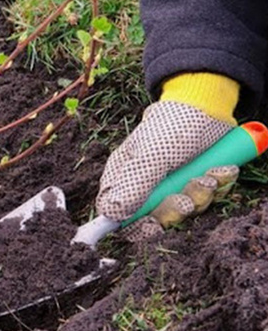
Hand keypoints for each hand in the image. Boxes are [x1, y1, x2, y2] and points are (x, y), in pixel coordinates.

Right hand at [96, 100, 237, 240]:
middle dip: (175, 210)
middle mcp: (145, 186)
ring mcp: (171, 186)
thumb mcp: (151, 156)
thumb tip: (111, 215)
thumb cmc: (171, 125)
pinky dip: (216, 187)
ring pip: (183, 212)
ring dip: (200, 196)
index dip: (135, 225)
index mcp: (123, 178)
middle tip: (186, 198)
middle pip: (153, 219)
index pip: (118, 215)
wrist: (209, 105)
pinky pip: (206, 200)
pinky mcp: (195, 184)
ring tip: (207, 176)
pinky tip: (219, 170)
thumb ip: (132, 187)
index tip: (153, 224)